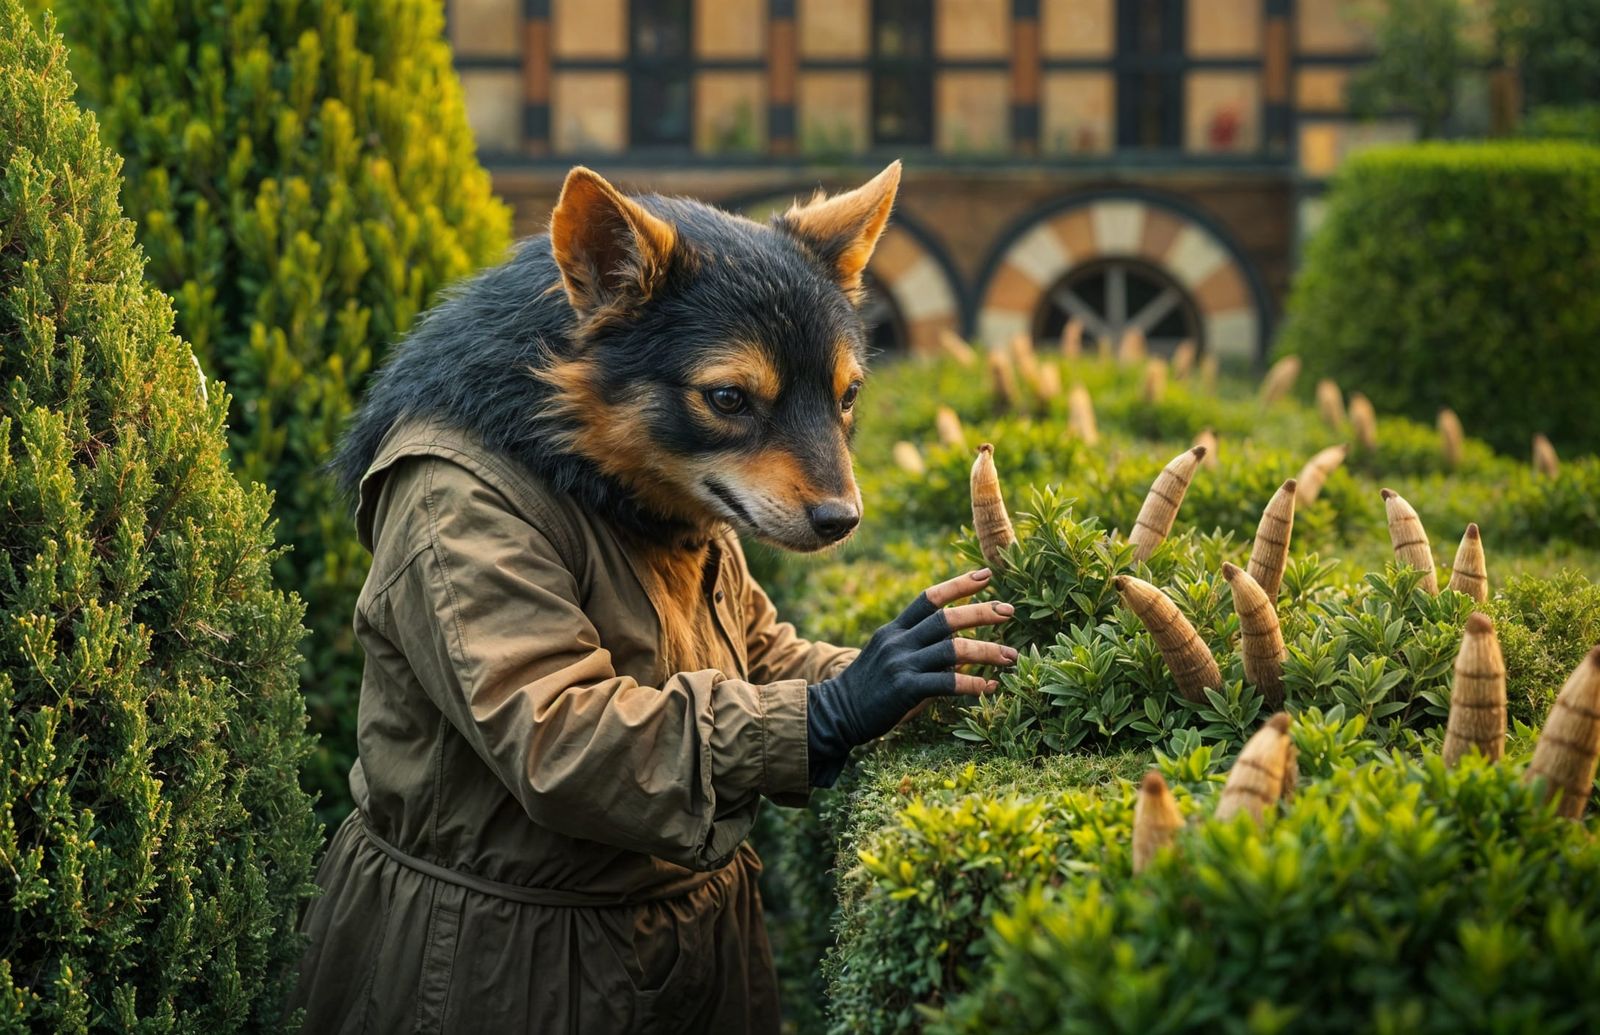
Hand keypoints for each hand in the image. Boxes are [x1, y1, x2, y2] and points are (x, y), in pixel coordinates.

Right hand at [806, 569, 1014, 785]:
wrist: (836, 713)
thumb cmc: (868, 689)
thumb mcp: (889, 658)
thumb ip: (919, 651)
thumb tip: (960, 657)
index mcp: (894, 629)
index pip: (929, 598)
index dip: (958, 585)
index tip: (986, 575)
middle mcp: (898, 641)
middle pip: (945, 619)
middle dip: (980, 612)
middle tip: (1009, 610)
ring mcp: (900, 664)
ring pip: (951, 650)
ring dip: (986, 651)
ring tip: (1011, 656)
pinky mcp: (903, 689)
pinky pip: (944, 684)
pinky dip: (970, 684)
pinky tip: (989, 687)